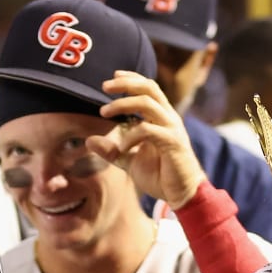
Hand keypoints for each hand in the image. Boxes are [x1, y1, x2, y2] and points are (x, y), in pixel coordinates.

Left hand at [88, 71, 207, 210]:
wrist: (183, 195)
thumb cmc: (161, 176)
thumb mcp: (130, 161)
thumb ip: (112, 151)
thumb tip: (89, 141)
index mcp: (161, 118)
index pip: (149, 88)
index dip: (131, 79)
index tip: (112, 77)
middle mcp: (169, 119)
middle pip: (149, 88)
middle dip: (125, 83)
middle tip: (104, 87)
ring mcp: (172, 129)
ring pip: (147, 103)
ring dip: (122, 104)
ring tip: (104, 113)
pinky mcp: (173, 143)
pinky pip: (147, 130)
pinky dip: (130, 136)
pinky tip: (122, 147)